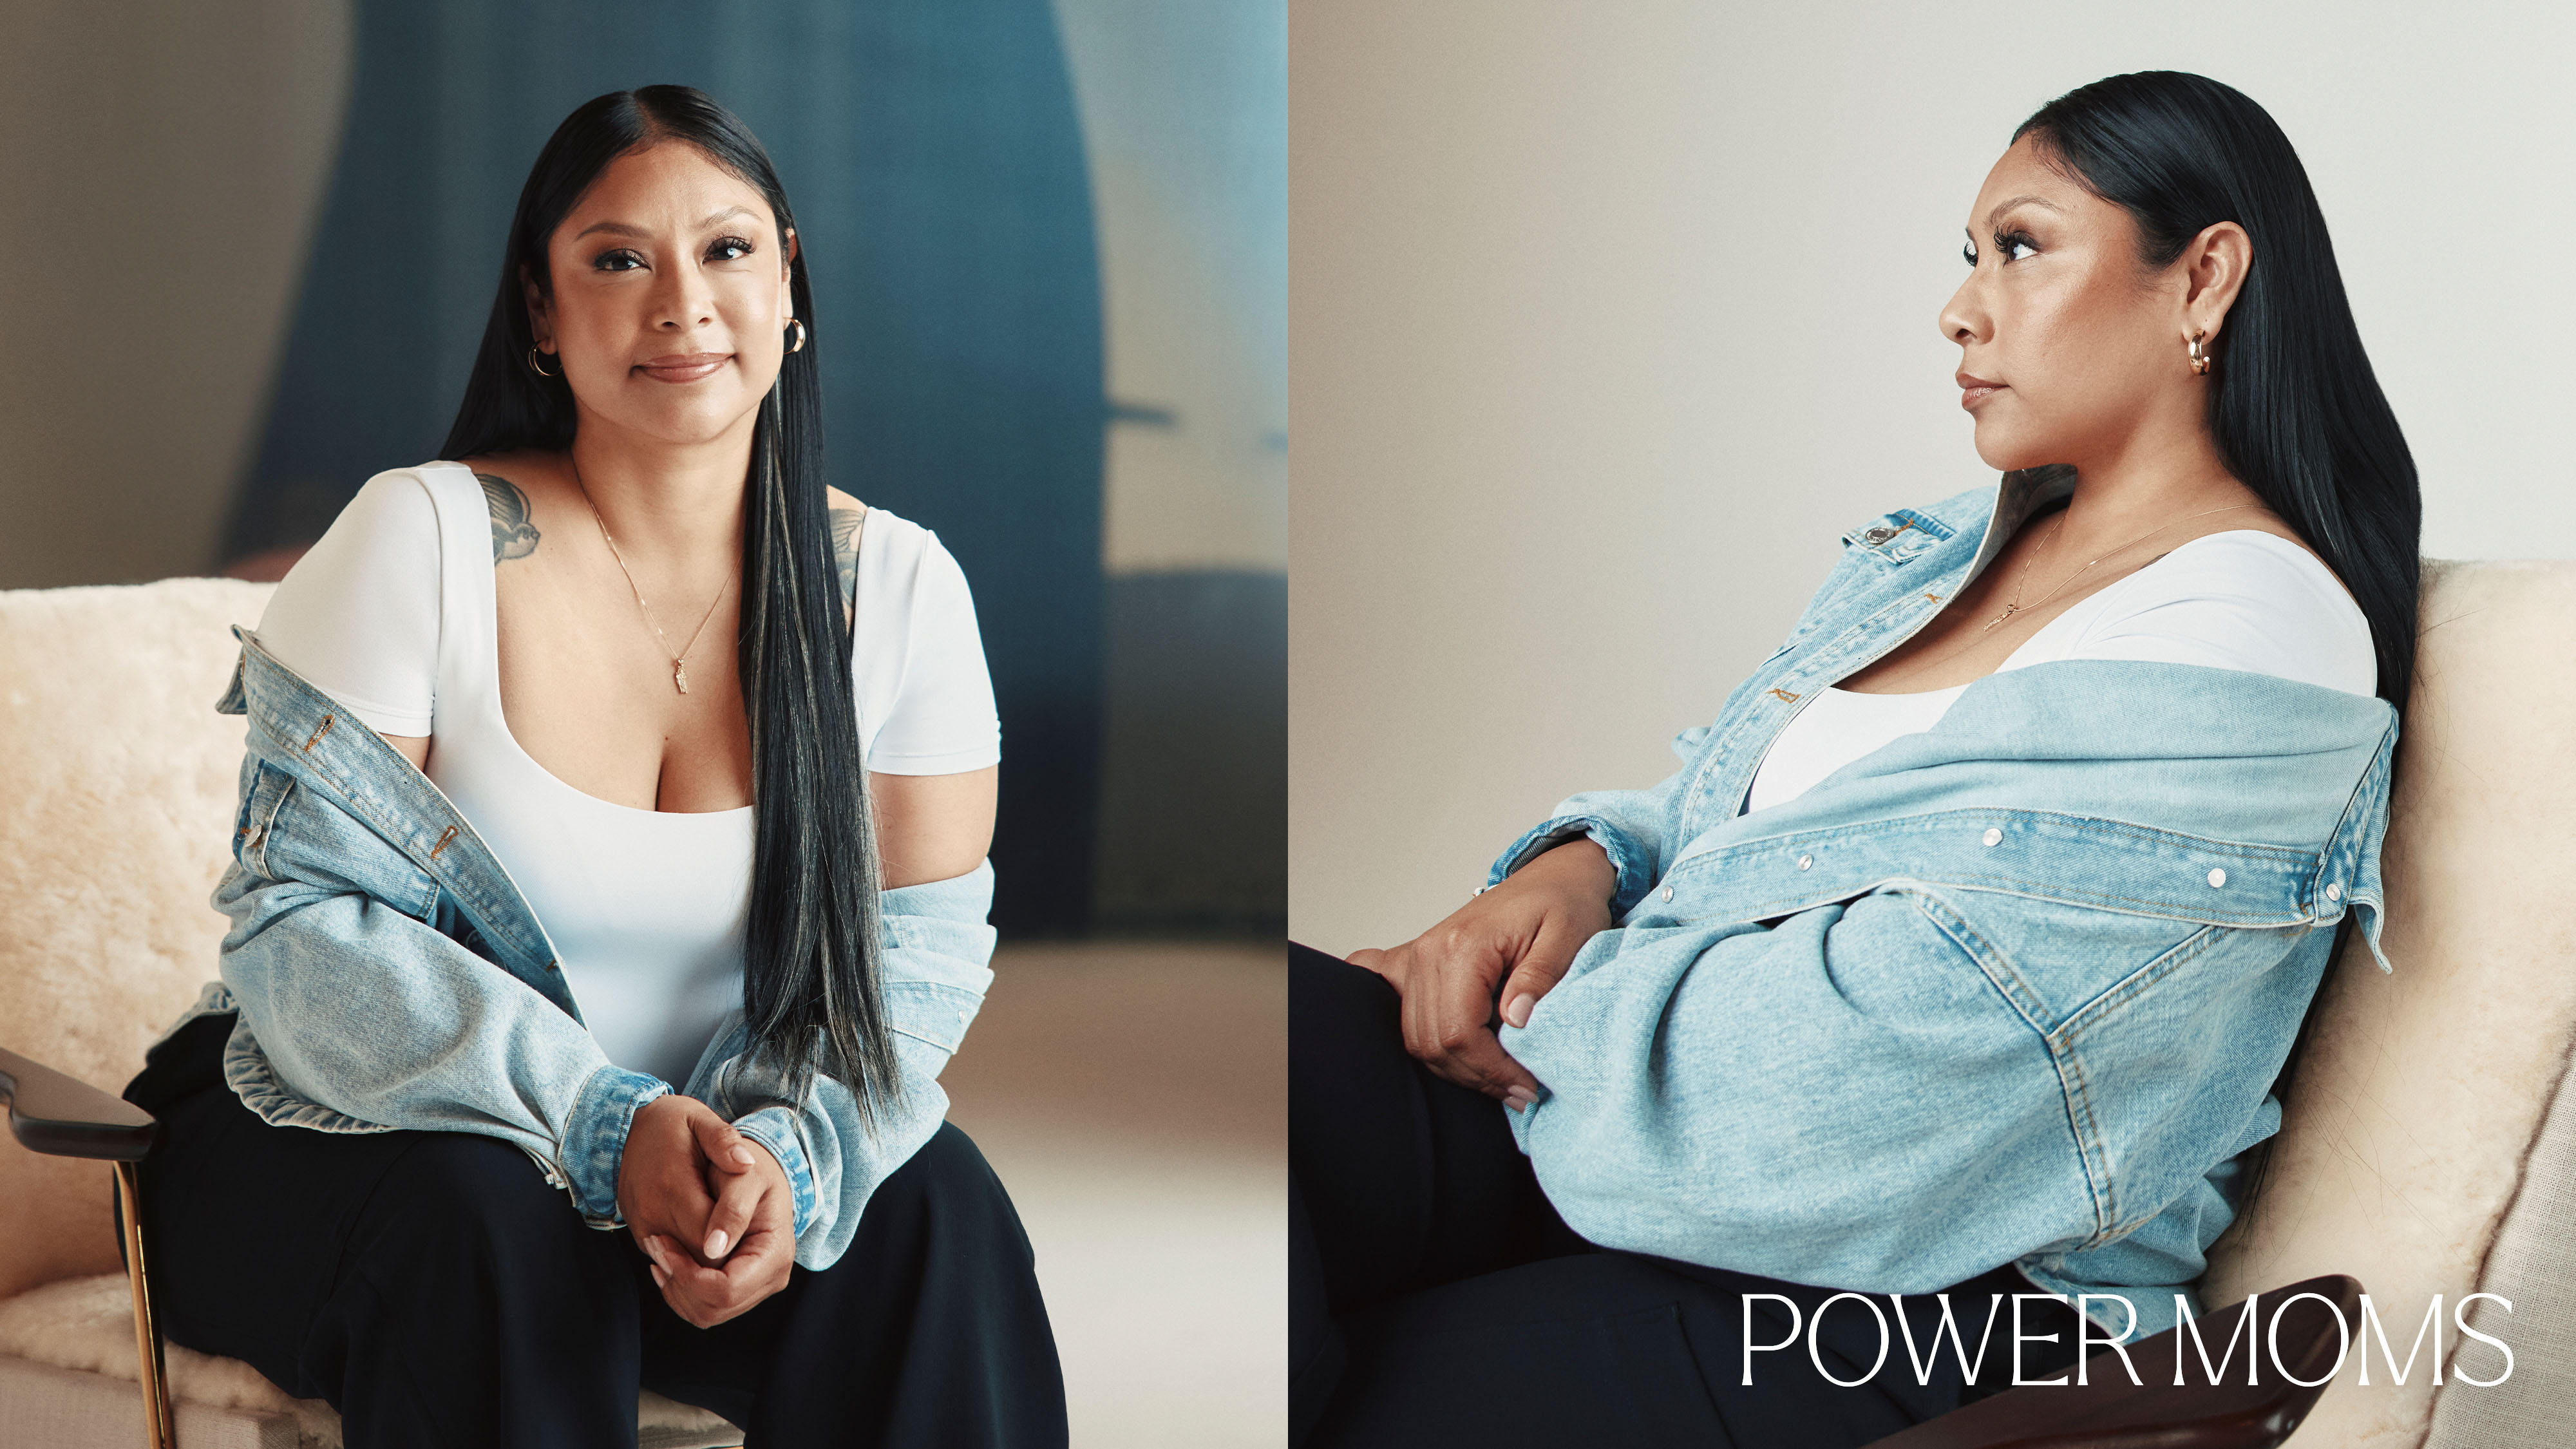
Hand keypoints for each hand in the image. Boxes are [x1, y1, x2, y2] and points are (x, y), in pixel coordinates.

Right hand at [616, 1095, 755, 1271]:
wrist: (627, 1128)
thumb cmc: (671, 1123)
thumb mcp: (700, 1120)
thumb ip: (724, 1140)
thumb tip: (747, 1162)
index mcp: (672, 1186)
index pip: (710, 1235)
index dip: (736, 1241)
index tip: (758, 1234)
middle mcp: (652, 1213)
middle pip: (697, 1255)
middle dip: (727, 1255)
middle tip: (752, 1246)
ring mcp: (643, 1227)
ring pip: (683, 1262)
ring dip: (708, 1259)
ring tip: (734, 1244)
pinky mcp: (640, 1234)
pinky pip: (669, 1258)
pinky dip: (691, 1255)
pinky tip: (711, 1240)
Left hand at [638, 1138, 795, 1328]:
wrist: (757, 1172)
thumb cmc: (751, 1169)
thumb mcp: (745, 1176)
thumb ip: (732, 1209)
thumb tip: (713, 1249)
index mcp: (775, 1254)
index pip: (727, 1289)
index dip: (689, 1275)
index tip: (664, 1244)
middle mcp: (771, 1278)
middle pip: (714, 1308)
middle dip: (679, 1282)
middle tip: (657, 1245)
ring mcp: (756, 1288)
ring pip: (705, 1314)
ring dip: (675, 1288)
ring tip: (660, 1252)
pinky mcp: (739, 1289)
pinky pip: (703, 1308)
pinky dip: (679, 1290)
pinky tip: (668, 1261)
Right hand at [1345, 837, 1615, 1106]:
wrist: (1553, 877)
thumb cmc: (1563, 903)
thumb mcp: (1568, 937)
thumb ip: (1539, 978)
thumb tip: (1514, 1022)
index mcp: (1464, 945)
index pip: (1460, 1033)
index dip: (1491, 1071)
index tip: (1525, 1088)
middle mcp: (1430, 951)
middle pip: (1433, 1042)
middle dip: (1476, 1078)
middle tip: (1518, 1091)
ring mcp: (1418, 955)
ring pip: (1416, 1037)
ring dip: (1453, 1067)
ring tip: (1497, 1077)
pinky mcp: (1417, 959)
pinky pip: (1388, 995)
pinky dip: (1400, 1023)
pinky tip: (1419, 1040)